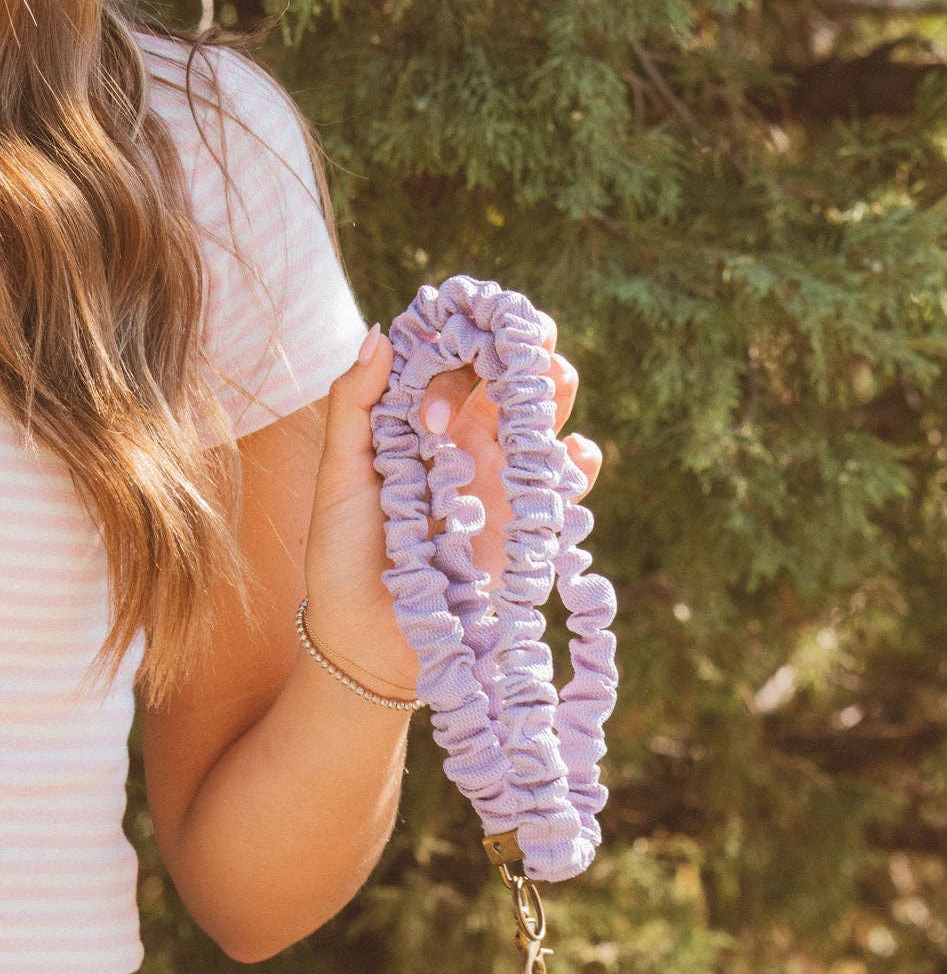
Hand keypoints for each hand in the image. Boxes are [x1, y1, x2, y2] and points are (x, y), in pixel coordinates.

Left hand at [303, 320, 601, 695]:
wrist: (367, 638)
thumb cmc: (345, 556)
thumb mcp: (339, 476)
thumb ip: (354, 406)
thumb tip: (381, 335)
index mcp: (424, 419)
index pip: (457, 353)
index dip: (459, 341)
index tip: (444, 354)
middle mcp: (470, 439)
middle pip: (514, 370)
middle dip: (524, 347)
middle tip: (509, 358)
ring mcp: (503, 478)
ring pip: (548, 414)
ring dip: (555, 390)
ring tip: (544, 390)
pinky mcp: (528, 522)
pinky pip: (569, 481)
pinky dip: (581, 460)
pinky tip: (568, 455)